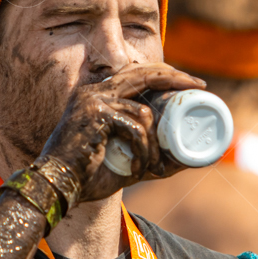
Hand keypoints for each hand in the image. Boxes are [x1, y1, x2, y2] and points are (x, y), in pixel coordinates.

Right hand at [39, 63, 204, 202]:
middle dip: (176, 78)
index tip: (191, 83)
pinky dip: (142, 152)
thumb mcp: (124, 157)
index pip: (136, 72)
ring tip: (152, 167)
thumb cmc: (87, 176)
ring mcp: (94, 100)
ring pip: (144, 113)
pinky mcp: (96, 114)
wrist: (57, 185)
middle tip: (201, 87)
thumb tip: (188, 159)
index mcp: (98, 95)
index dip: (165, 73)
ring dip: (155, 145)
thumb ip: (147, 152)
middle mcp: (94, 91)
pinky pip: (135, 129)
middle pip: (144, 73)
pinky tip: (135, 169)